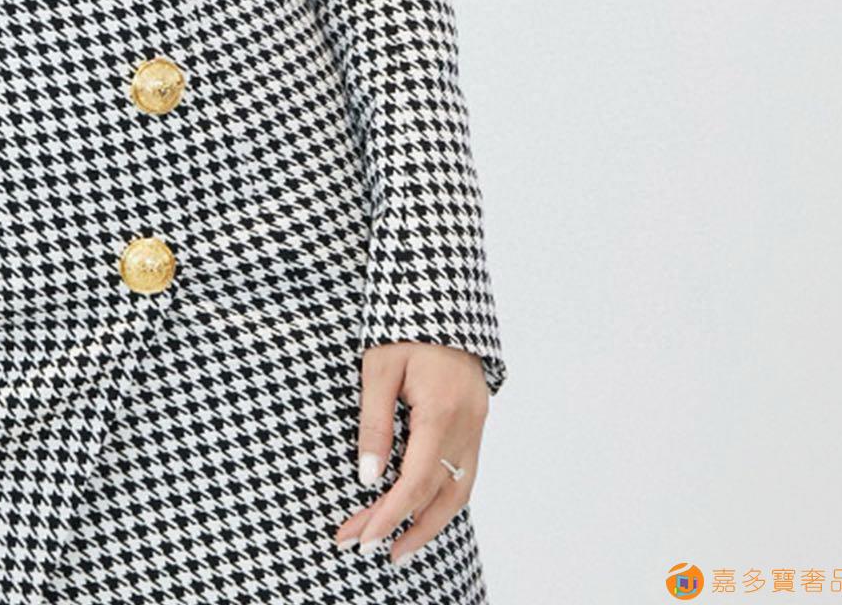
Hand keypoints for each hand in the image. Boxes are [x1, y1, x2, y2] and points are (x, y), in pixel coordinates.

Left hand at [333, 342, 487, 565]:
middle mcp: (468, 425)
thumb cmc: (403, 324)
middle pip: (438, 494)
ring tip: (400, 548)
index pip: (416, 481)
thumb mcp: (377, 367)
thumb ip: (374, 424)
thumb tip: (368, 478)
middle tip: (366, 547)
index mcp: (443, 412)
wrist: (440, 292)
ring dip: (430, 523)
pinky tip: (423, 512)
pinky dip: (444, 500)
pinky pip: (464, 472)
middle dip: (402, 526)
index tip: (363, 537)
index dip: (390, 514)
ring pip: (460, 490)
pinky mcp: (476, 421)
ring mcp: (477, 424)